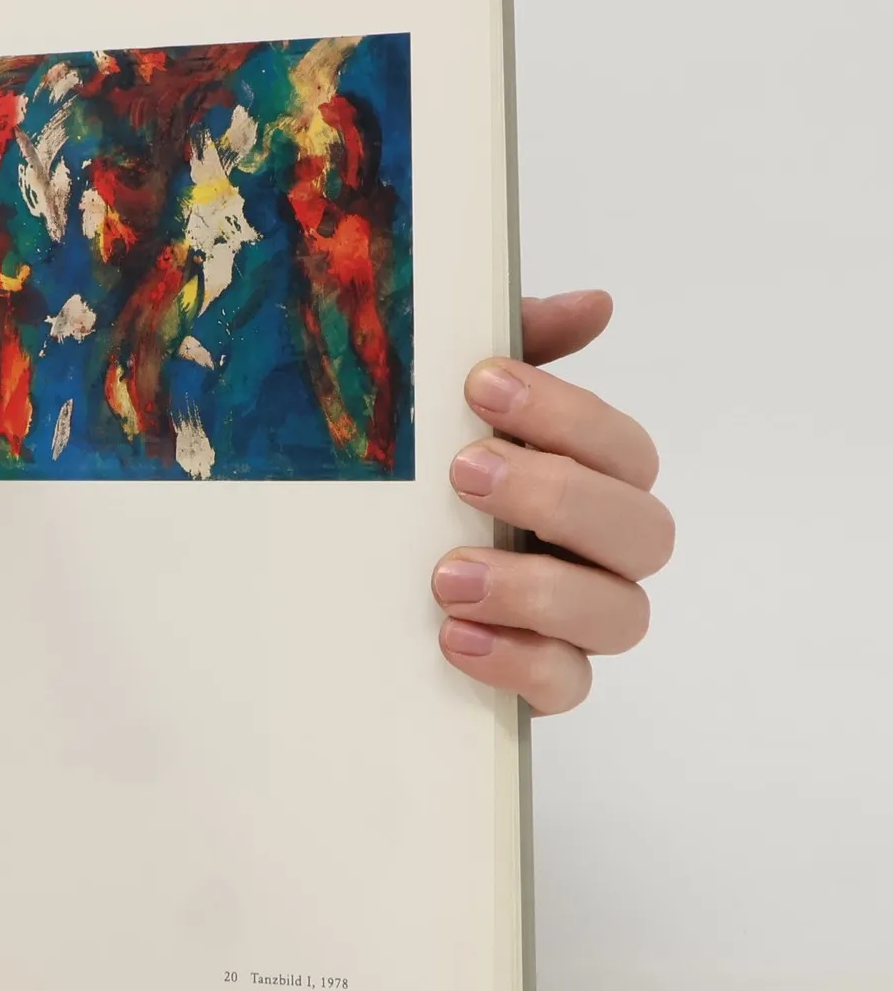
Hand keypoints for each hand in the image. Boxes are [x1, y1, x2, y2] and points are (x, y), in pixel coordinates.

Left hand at [432, 290, 672, 714]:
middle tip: (464, 473)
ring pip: (621, 614)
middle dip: (556, 496)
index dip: (566, 415)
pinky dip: (519, 662)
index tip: (480, 385)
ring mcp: (579, 623)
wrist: (347, 586)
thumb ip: (521, 351)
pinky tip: (453, 637)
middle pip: (642, 531)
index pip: (622, 449)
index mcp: (591, 480)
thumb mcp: (451, 410)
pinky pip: (567, 687)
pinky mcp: (542, 682)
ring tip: (447, 574)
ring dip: (538, 588)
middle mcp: (601, 553)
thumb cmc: (425, 482)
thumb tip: (593, 303)